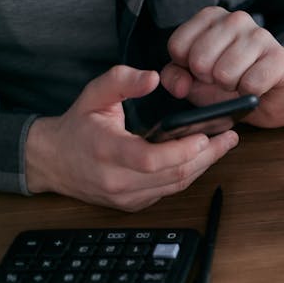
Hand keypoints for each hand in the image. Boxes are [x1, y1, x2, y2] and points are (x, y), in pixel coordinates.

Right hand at [25, 65, 238, 211]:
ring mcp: (125, 197)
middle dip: (207, 156)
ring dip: (203, 166)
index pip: (151, 159)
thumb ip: (122, 81)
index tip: (205, 136)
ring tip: (224, 146)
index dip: (182, 150)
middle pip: (173, 175)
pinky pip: (169, 191)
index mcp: (106, 152)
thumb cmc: (77, 126)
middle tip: (229, 138)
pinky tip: (203, 158)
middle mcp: (116, 181)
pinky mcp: (133, 204)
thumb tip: (153, 78)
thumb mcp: (93, 95)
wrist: (53, 161)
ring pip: (175, 186)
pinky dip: (188, 175)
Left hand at [160, 7, 283, 127]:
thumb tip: (180, 87)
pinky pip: (251, 84)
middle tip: (223, 78)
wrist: (266, 100)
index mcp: (211, 16)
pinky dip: (249, 94)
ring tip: (240, 82)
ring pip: (225, 74)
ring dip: (230, 87)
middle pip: (199, 60)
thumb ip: (174, 78)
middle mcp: (236, 19)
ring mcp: (261, 35)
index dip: (187, 68)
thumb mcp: (193, 80)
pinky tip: (255, 88)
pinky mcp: (280, 57)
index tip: (203, 70)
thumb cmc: (228, 83)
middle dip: (209, 79)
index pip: (178, 46)